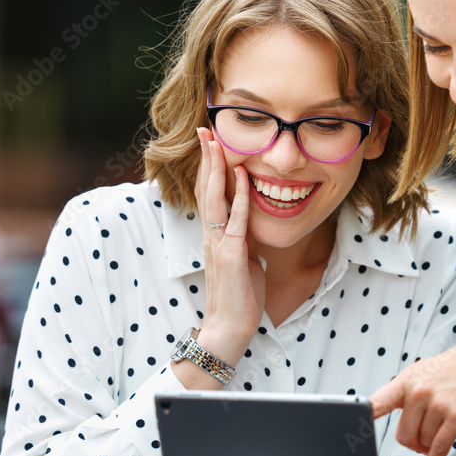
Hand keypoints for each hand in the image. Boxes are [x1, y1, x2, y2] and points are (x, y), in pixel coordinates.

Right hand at [192, 129, 265, 364]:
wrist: (231, 327)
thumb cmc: (240, 296)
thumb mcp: (246, 259)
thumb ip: (245, 239)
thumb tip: (252, 225)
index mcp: (215, 235)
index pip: (209, 193)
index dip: (209, 167)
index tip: (210, 142)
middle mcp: (212, 235)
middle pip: (206, 188)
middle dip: (206, 157)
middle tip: (204, 128)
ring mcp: (219, 243)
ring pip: (214, 197)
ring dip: (216, 167)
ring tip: (215, 141)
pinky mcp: (231, 255)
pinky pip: (236, 219)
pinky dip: (239, 196)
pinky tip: (242, 175)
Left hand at [369, 341, 455, 455]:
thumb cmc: (452, 372)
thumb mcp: (422, 372)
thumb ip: (401, 392)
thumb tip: (374, 410)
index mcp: (405, 381)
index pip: (377, 403)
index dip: (361, 418)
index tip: (348, 430)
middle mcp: (418, 392)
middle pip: (402, 435)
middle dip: (411, 442)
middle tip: (421, 440)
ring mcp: (438, 404)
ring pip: (422, 442)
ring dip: (428, 446)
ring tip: (437, 435)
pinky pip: (439, 448)